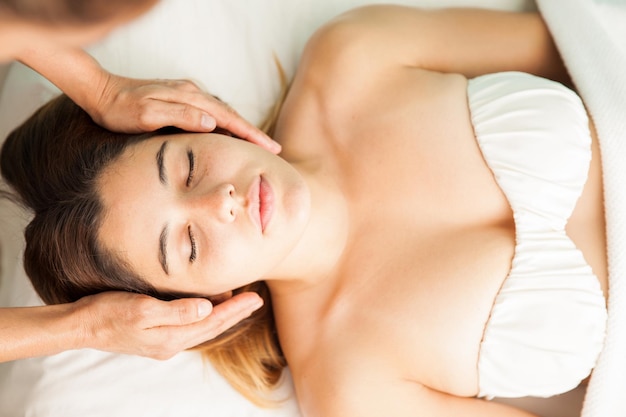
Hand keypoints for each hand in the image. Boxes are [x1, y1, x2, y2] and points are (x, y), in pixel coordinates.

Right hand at [75, 291, 262, 359]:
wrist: (80, 326)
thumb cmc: (108, 313)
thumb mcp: (142, 309)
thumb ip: (176, 310)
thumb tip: (207, 308)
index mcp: (171, 338)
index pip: (212, 322)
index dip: (236, 310)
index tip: (255, 298)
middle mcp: (171, 343)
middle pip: (212, 327)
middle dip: (235, 313)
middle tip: (256, 299)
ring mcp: (163, 341)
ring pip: (202, 327)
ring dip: (222, 314)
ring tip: (240, 301)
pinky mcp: (156, 335)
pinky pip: (189, 326)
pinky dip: (205, 316)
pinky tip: (209, 307)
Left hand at [91, 73, 280, 152]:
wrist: (99, 92)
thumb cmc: (120, 109)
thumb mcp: (147, 115)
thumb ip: (179, 116)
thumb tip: (211, 122)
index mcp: (189, 98)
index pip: (229, 119)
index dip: (251, 134)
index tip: (271, 147)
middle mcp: (192, 94)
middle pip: (231, 116)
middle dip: (254, 133)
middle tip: (274, 149)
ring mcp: (187, 96)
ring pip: (223, 116)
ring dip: (242, 130)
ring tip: (259, 145)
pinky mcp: (181, 101)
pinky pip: (211, 115)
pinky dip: (226, 127)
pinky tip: (229, 136)